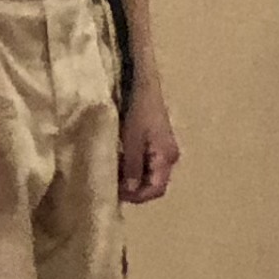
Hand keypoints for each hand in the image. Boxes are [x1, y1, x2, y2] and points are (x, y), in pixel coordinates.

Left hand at [119, 81, 181, 204]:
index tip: (115, 194)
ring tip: (110, 172)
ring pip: (147, 173)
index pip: (156, 189)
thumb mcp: (132, 139)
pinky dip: (130, 165)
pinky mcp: (154, 140)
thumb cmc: (138, 108)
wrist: (142, 81)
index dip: (137, 197)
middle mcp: (168, 156)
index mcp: (166, 157)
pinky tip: (116, 158)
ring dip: (129, 177)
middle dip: (132, 188)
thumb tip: (130, 192)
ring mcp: (162, 148)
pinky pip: (144, 161)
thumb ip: (133, 167)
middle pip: (152, 183)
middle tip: (109, 184)